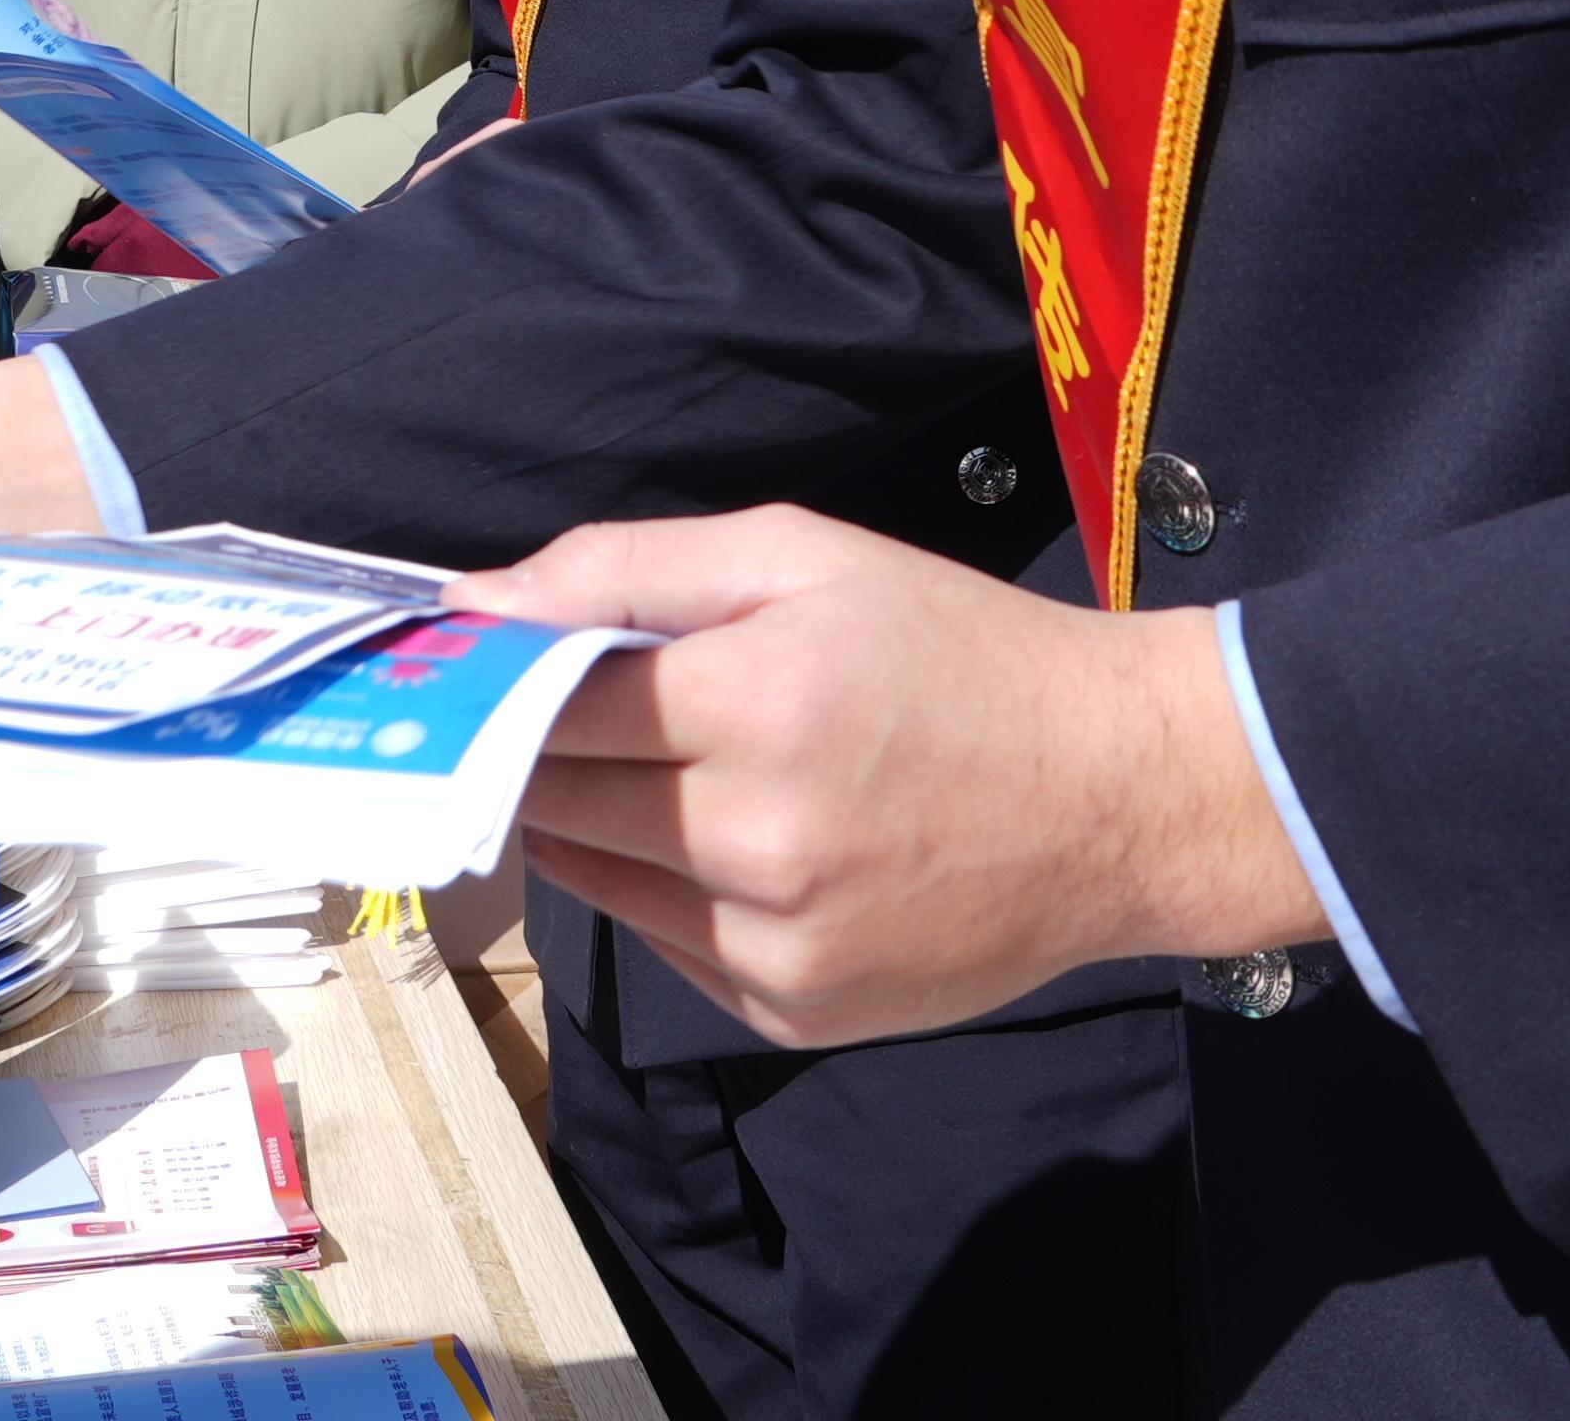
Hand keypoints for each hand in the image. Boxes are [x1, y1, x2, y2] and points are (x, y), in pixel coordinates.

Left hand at [474, 505, 1306, 1048]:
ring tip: (647, 765)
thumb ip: (629, 569)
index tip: (452, 666)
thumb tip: (480, 600)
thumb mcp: (802, 556)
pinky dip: (667, 890)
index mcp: (760, 707)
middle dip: (532, 749)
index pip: (551, 706)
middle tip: (541, 709)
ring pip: (597, 880)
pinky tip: (723, 840)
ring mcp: (777, 946)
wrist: (1116, 795)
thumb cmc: (960, 651)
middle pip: (559, 799)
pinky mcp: (794, 1012)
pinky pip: (669, 946)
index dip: (494, 681)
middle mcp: (759, 843)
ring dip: (591, 820)